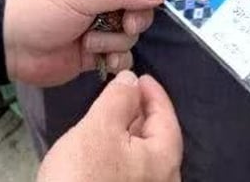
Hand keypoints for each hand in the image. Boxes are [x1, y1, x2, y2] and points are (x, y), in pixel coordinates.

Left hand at [2, 0, 165, 86]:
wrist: (10, 44)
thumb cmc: (42, 8)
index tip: (132, 12)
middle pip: (137, 11)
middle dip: (129, 23)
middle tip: (119, 26)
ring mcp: (97, 27)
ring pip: (129, 36)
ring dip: (112, 41)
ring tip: (87, 42)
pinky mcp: (93, 52)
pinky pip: (120, 56)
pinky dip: (115, 60)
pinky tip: (100, 60)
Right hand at [38, 71, 181, 181]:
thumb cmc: (83, 174)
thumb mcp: (99, 127)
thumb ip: (118, 99)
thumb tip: (131, 80)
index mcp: (163, 160)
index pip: (167, 118)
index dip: (154, 93)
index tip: (141, 77)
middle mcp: (162, 180)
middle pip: (158, 138)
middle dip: (142, 112)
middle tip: (124, 92)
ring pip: (144, 155)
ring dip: (130, 132)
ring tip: (111, 115)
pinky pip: (132, 169)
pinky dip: (122, 150)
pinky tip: (104, 146)